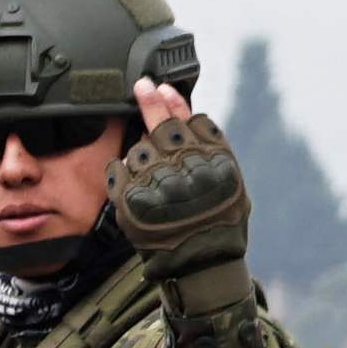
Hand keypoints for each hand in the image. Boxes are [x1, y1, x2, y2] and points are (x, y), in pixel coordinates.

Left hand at [111, 93, 251, 293]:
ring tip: (151, 167)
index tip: (162, 87)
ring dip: (141, 148)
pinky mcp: (130, 199)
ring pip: (139, 147)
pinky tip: (132, 178)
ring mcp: (155, 181)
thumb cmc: (218, 220)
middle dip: (150, 102)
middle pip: (162, 126)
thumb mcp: (228, 179)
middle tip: (142, 86)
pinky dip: (122, 169)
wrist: (202, 261)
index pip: (190, 119)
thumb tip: (184, 111)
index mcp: (212, 159)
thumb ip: (208, 147)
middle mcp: (184, 166)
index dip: (174, 102)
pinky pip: (118, 170)